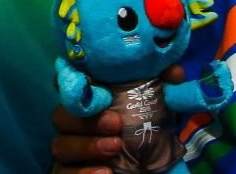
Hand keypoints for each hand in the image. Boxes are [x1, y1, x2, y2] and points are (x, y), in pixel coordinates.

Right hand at [50, 65, 184, 173]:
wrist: (148, 165)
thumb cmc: (145, 130)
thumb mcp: (157, 108)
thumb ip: (162, 87)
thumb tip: (175, 72)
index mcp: (87, 101)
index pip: (66, 85)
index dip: (69, 79)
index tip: (90, 80)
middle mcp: (72, 123)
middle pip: (61, 115)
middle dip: (87, 120)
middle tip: (116, 123)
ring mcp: (68, 148)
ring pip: (60, 144)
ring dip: (86, 145)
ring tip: (115, 148)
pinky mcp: (68, 171)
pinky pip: (64, 172)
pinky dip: (82, 172)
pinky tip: (105, 172)